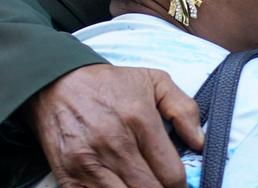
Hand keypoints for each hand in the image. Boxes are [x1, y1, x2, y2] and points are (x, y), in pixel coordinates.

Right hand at [26, 64, 202, 187]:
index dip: (181, 184)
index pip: (171, 174)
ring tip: (142, 183)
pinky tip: (120, 185)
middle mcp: (114, 144)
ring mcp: (88, 163)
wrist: (58, 83)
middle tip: (162, 184)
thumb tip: (199, 143)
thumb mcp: (156, 81)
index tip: (180, 182)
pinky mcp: (67, 175)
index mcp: (140, 121)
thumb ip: (184, 109)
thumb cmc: (111, 84)